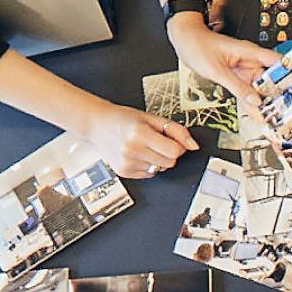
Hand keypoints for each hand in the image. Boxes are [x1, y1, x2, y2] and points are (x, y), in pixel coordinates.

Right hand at [77, 101, 197, 178]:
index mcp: (140, 134)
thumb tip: (193, 145)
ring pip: (160, 169)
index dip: (178, 146)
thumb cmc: (124, 119)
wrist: (98, 124)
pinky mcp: (124, 172)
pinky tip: (137, 154)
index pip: (174, 151)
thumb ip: (176, 130)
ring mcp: (127, 163)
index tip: (172, 140)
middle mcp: (132, 150)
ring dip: (157, 159)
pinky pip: (149, 174)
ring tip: (144, 146)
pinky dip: (147, 165)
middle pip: (169, 162)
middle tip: (157, 141)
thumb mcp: (152, 118)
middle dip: (169, 153)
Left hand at [167, 15, 281, 112]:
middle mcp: (250, 61)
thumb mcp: (218, 70)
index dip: (289, 75)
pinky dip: (251, 102)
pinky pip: (247, 91)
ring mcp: (244, 70)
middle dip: (278, 94)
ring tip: (273, 117)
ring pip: (260, 88)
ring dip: (265, 101)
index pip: (277, 62)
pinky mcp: (236, 77)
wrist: (185, 40)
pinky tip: (257, 114)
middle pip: (271, 79)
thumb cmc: (199, 46)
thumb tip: (255, 101)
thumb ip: (237, 87)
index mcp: (250, 52)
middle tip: (285, 111)